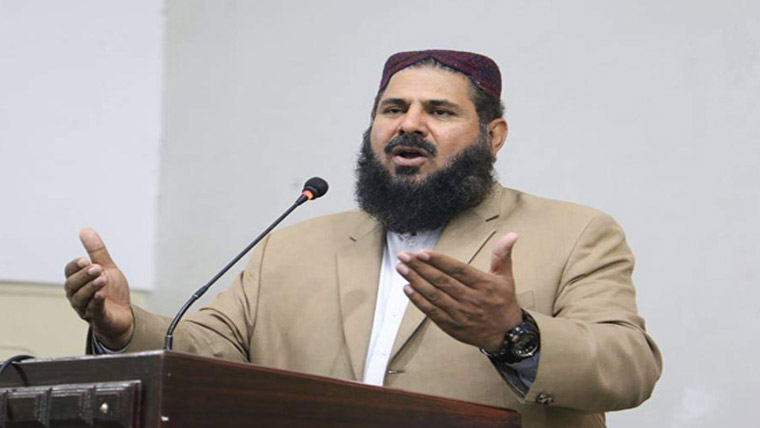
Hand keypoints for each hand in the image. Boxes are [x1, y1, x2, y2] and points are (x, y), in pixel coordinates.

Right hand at [63, 228, 133, 349]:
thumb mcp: (107, 268)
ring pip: (80, 298)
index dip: (75, 266)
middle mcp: (77, 296)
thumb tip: (85, 230)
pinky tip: (102, 294)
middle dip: (83, 275)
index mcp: (78, 282)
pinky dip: (96, 302)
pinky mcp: (98, 319)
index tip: (84, 260)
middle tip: (97, 268)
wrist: (124, 315)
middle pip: (72, 285)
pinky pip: (93, 311)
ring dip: (90, 287)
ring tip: (102, 279)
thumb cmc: (112, 292)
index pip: (69, 272)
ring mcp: (85, 309)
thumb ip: (97, 252)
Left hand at [396, 232, 522, 351]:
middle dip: (419, 267)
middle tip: (404, 256)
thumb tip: (511, 235)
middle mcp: (470, 298)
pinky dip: (418, 300)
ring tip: (402, 269)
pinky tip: (408, 289)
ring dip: (415, 281)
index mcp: (483, 284)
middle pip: (441, 280)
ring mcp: (459, 313)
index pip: (457, 269)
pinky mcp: (451, 325)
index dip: (438, 261)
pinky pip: (432, 311)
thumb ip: (502, 255)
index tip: (422, 253)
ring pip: (434, 295)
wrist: (506, 335)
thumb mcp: (506, 277)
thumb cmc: (503, 304)